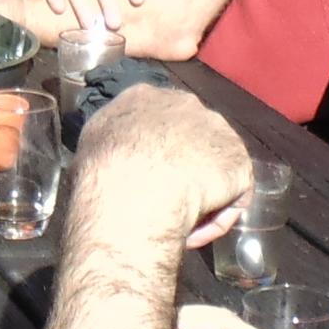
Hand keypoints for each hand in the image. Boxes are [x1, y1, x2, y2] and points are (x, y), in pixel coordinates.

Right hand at [70, 84, 248, 248]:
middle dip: (183, 166)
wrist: (135, 190)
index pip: (157, 116)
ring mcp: (217, 130)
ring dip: (201, 195)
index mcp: (144, 96)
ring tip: (180, 224)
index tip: (145, 173)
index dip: (154, 147)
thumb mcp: (90, 143)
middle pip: (191, 137)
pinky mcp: (238, 161)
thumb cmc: (102, 169)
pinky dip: (214, 217)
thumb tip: (112, 149)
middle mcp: (185, 103)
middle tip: (165, 199)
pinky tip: (192, 233)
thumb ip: (109, 138)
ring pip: (213, 167)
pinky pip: (230, 195)